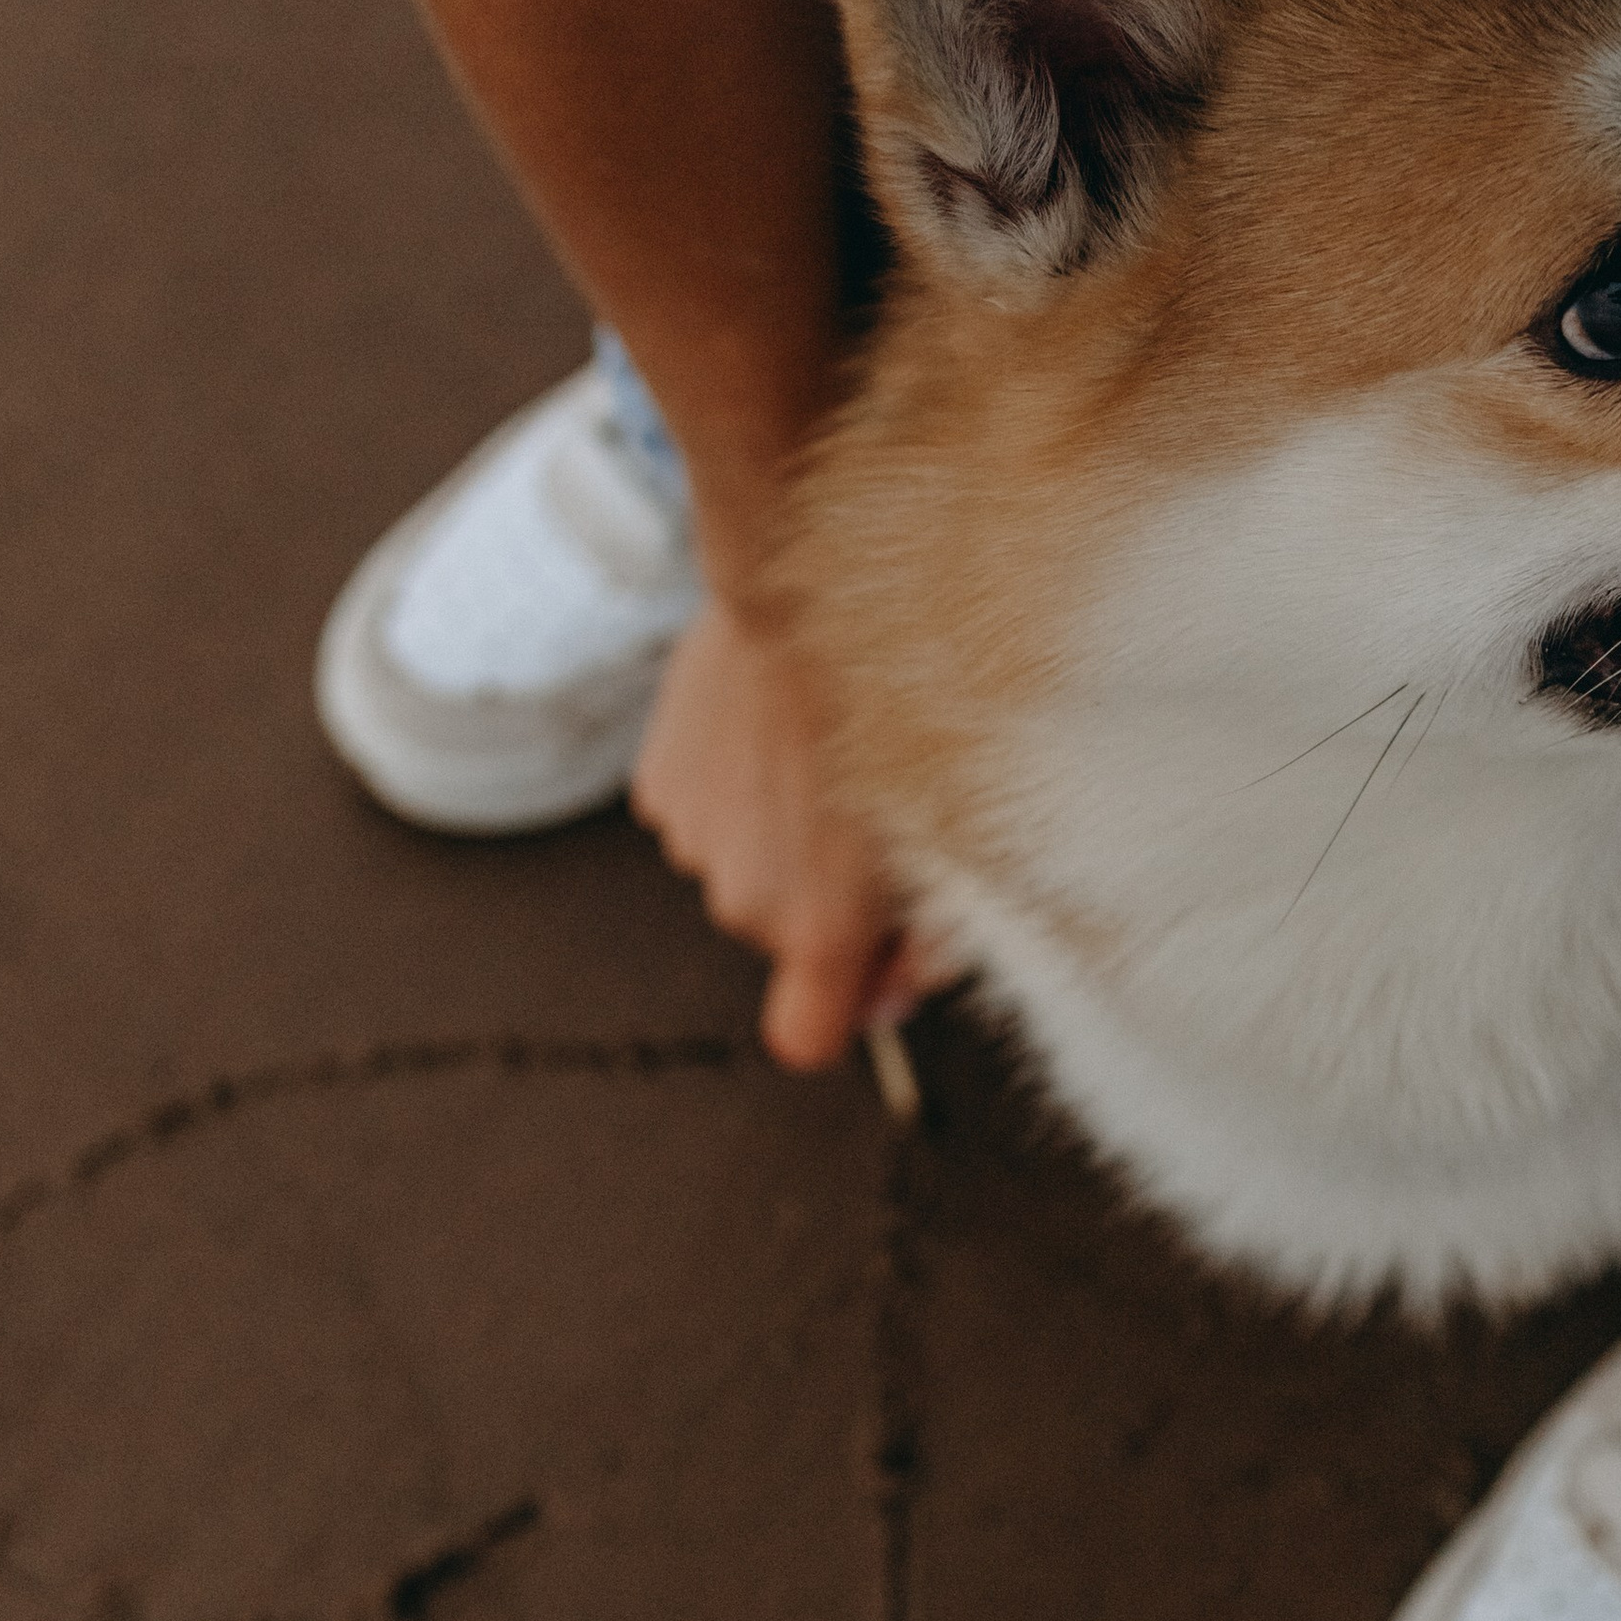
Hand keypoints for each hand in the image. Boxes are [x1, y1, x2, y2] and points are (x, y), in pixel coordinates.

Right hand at [631, 601, 920, 1068]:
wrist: (805, 585)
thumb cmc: (904, 699)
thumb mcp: (961, 827)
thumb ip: (938, 933)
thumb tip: (898, 989)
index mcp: (816, 929)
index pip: (809, 1036)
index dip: (854, 1004)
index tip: (883, 955)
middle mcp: (741, 901)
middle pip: (789, 934)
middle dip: (830, 890)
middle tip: (876, 805)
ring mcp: (691, 841)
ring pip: (749, 865)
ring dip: (785, 829)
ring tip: (825, 748)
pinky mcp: (658, 783)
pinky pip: (711, 810)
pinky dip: (742, 783)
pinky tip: (777, 725)